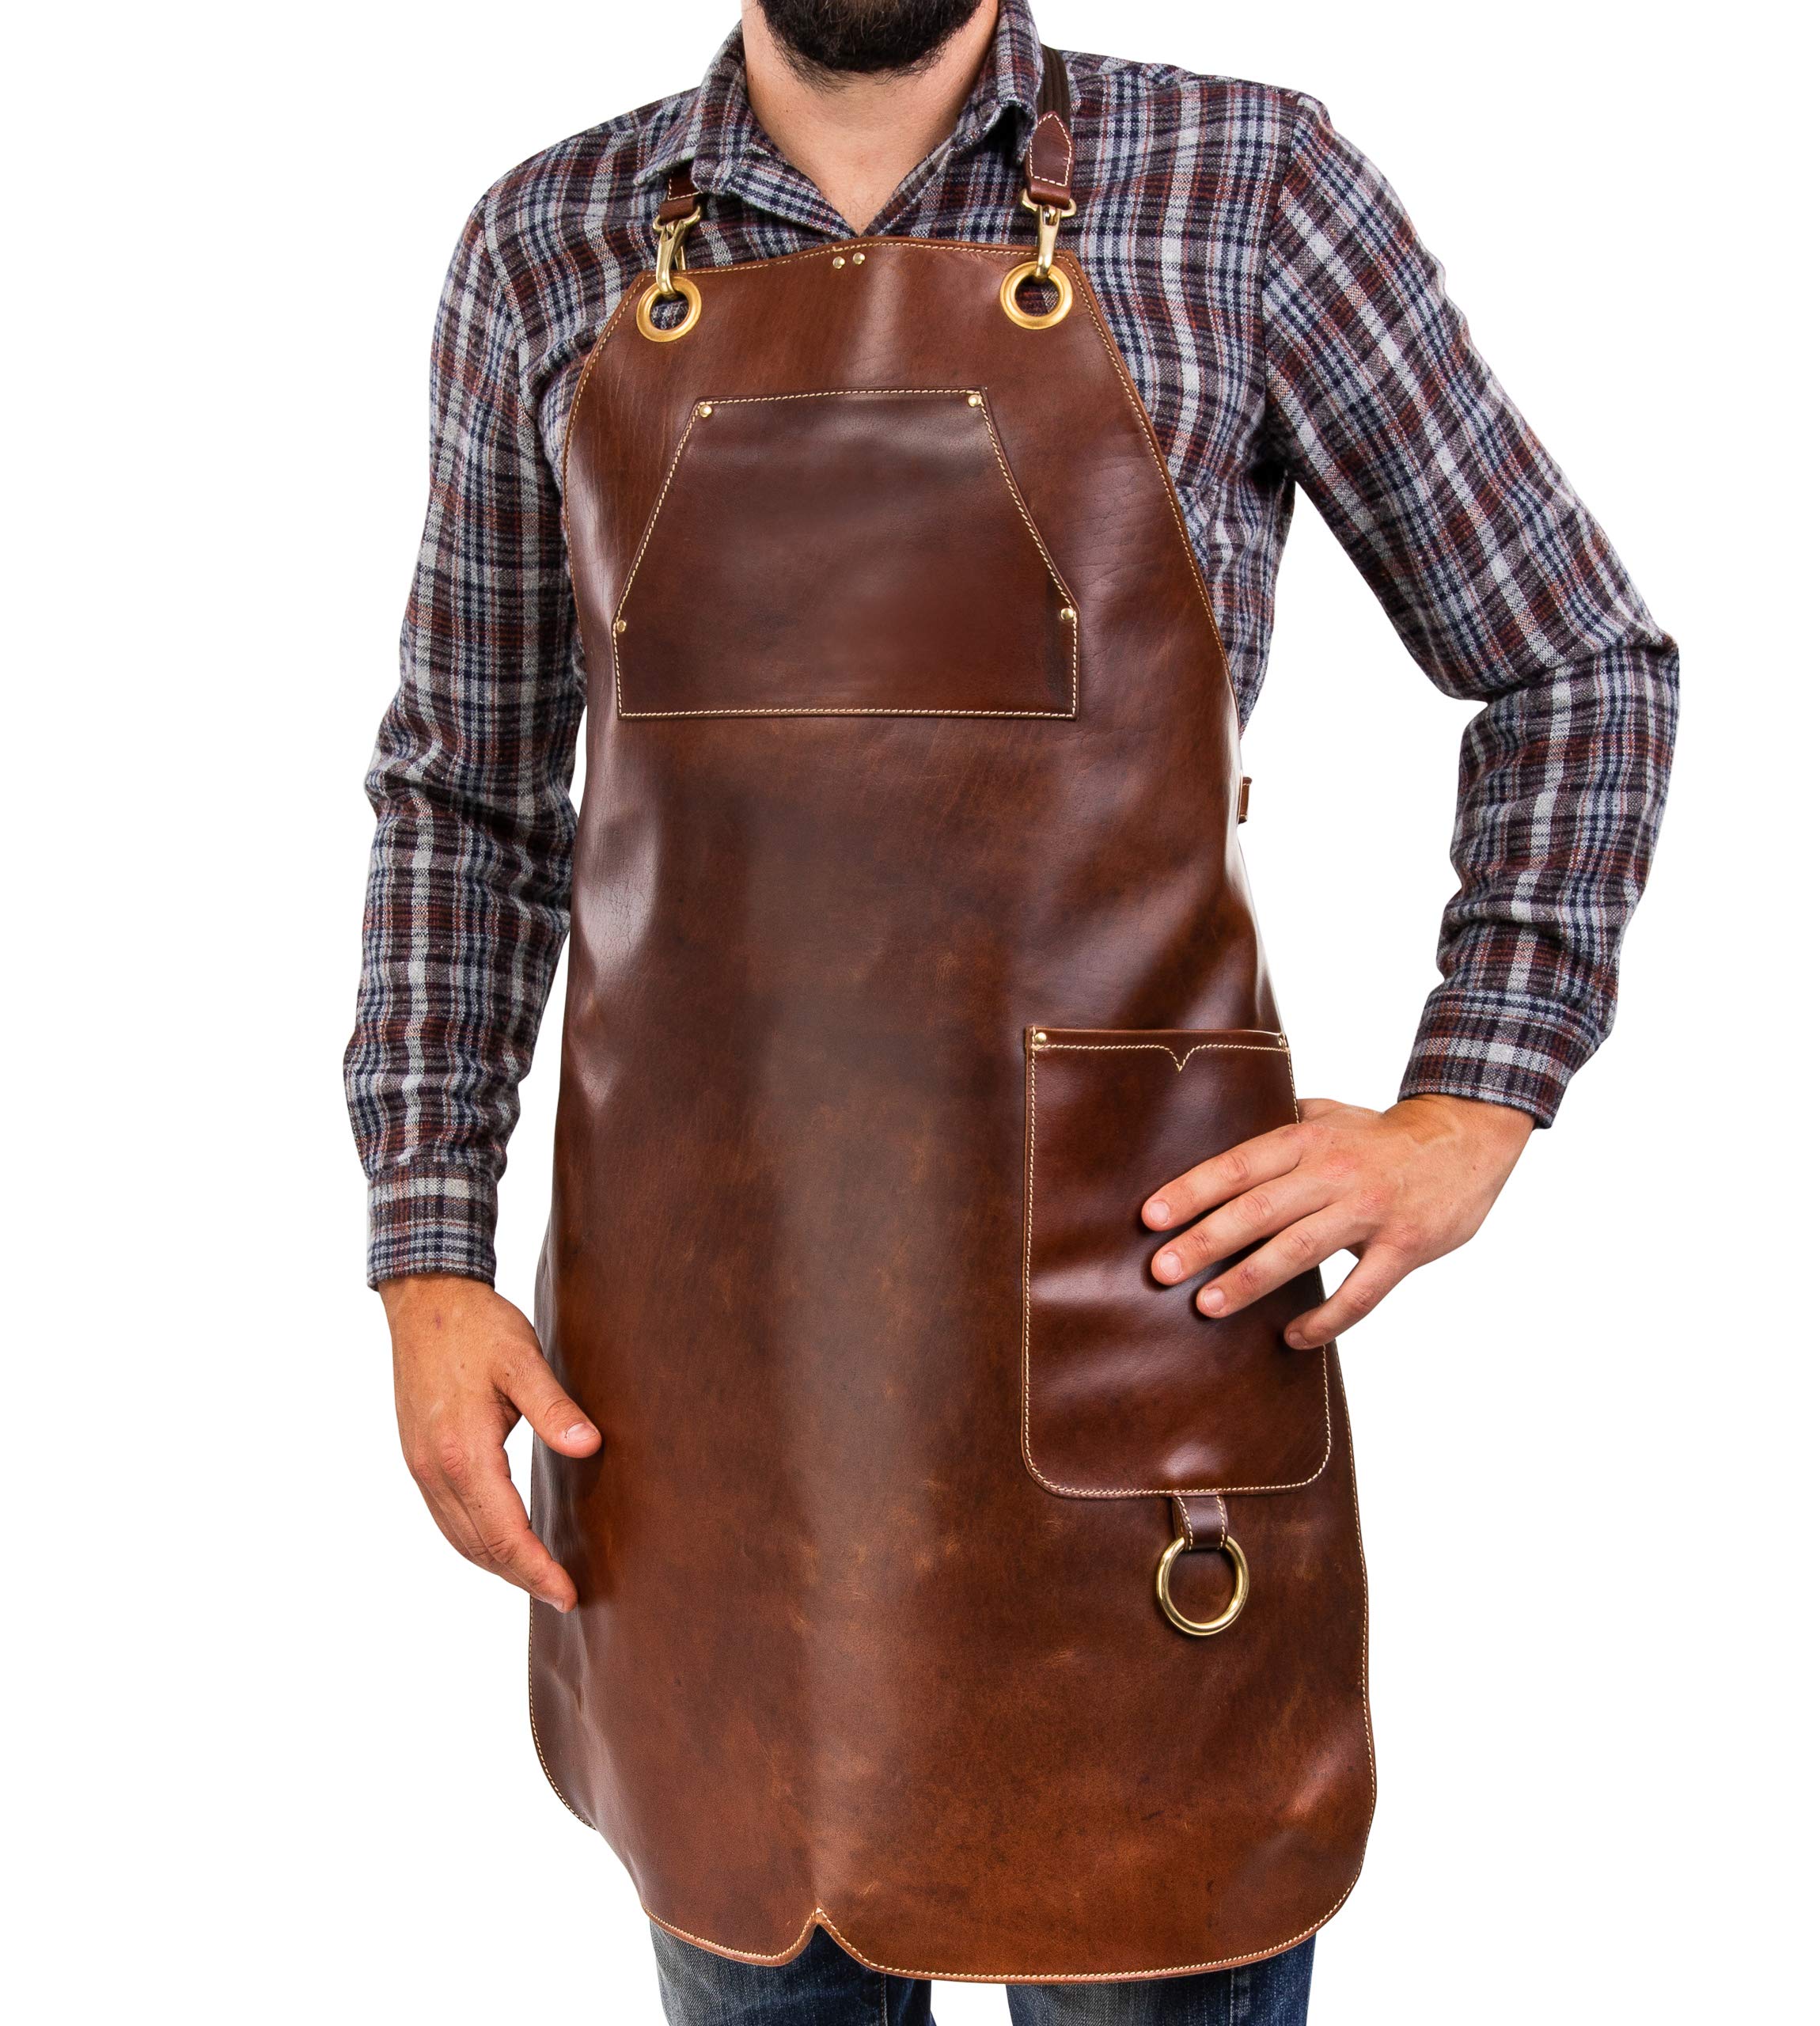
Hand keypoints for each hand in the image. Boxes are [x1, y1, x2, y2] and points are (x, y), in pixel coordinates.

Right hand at [380, 1274, 600, 1610]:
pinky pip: (446, 1518)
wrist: (424, 1298)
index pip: (504, 1533)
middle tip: (562, 1596)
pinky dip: (474, 1542)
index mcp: (464, 1451)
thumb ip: (555, 1407)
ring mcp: (421, 1466)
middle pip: (479, 1547)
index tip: (568, 1593)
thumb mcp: (523, 1360)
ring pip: (458, 1539)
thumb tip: (589, 1446)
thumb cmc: (477, 1326)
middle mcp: (436, 1468)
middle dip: (520, 1577)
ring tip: (536, 1579)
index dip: (536, 1568)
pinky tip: (499, 1543)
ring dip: (496, 1566)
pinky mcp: (418, 1457)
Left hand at [1142, 1094, 1533, 1347]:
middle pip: (1260, 1209)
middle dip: (1206, 1241)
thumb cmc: (1380, 1134)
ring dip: (1250, 1280)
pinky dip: (1325, 1320)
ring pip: (1300, 1250)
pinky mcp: (1404, 1246)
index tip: (1151, 1217)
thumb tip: (1217, 1135)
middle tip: (1162, 1270)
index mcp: (1308, 1138)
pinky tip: (1291, 1338)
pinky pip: (1360, 1292)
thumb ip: (1278, 1127)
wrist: (1466, 1137)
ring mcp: (1370, 1210)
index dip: (1193, 1190)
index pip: (1239, 1164)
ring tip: (1207, 1306)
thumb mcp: (1328, 1113)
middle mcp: (1334, 1172)